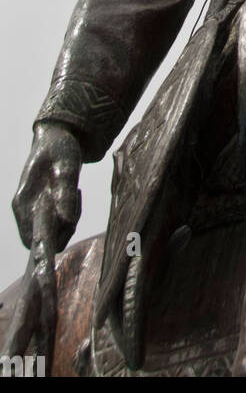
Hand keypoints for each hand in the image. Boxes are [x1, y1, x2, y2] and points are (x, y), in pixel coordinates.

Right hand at [12, 122, 81, 252]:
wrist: (57, 136)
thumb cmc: (60, 148)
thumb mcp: (67, 166)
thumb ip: (65, 193)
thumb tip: (65, 220)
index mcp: (23, 202)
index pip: (31, 239)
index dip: (44, 251)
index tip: (58, 256)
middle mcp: (23, 210)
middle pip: (44, 240)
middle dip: (64, 230)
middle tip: (75, 203)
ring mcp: (31, 210)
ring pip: (52, 233)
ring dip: (68, 222)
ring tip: (74, 194)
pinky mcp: (41, 208)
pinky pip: (57, 224)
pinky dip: (68, 215)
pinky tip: (73, 194)